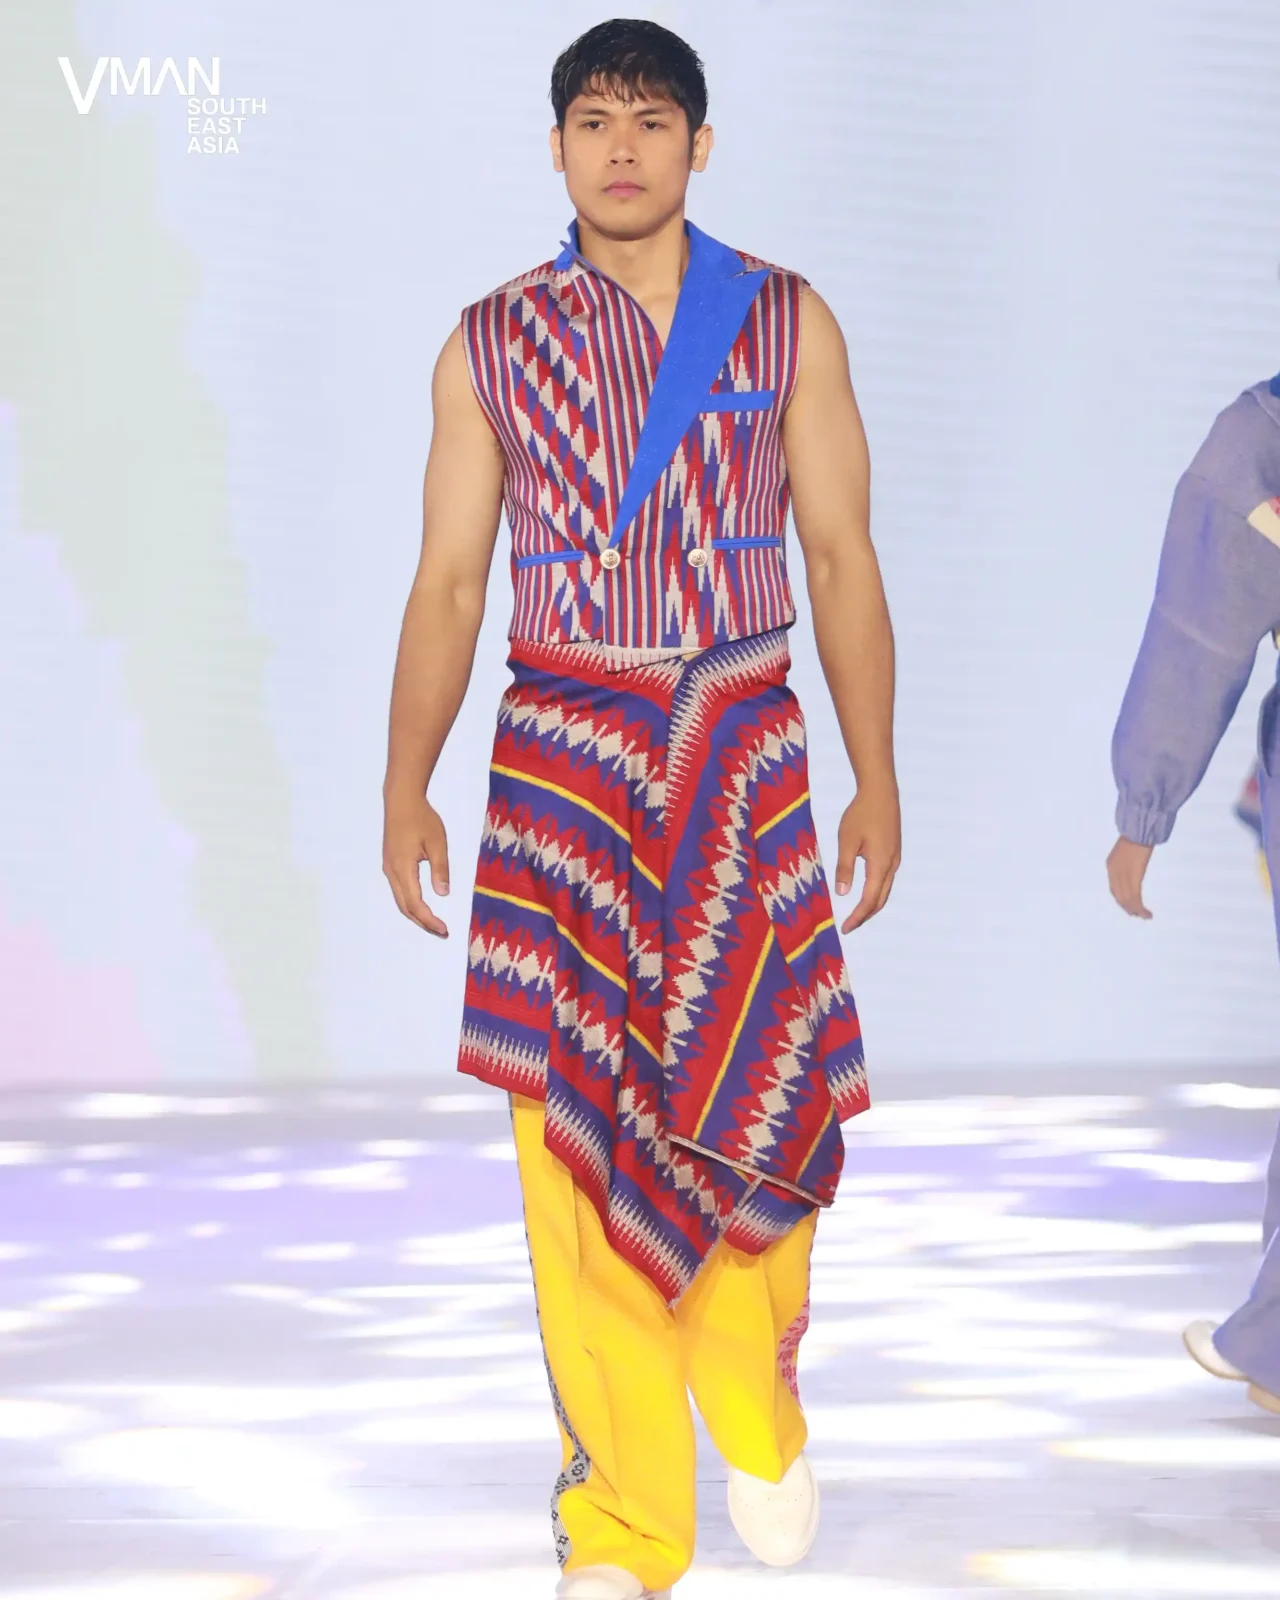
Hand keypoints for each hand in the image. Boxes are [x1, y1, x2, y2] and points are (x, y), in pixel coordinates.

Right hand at [383, 791, 450, 936]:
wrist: (401, 800)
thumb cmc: (422, 819)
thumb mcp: (437, 843)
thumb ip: (440, 869)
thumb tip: (442, 894)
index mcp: (403, 868)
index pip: (415, 903)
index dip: (429, 920)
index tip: (444, 929)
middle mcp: (392, 872)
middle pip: (405, 907)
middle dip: (423, 922)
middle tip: (442, 931)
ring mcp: (389, 868)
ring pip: (400, 900)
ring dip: (416, 914)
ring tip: (434, 923)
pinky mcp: (390, 863)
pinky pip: (399, 890)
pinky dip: (410, 902)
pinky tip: (422, 904)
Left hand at [834, 785, 900, 932]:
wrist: (881, 792)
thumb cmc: (861, 814)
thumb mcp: (847, 840)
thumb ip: (845, 868)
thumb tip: (843, 894)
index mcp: (880, 865)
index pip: (869, 900)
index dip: (857, 917)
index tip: (845, 928)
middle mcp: (892, 865)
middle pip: (881, 900)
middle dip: (865, 915)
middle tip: (850, 926)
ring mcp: (895, 858)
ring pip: (885, 890)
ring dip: (872, 905)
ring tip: (856, 913)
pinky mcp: (893, 851)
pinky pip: (886, 879)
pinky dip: (876, 892)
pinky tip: (865, 891)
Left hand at [1107, 835, 1153, 918]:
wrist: (1139, 830)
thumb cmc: (1137, 834)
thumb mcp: (1127, 848)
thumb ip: (1128, 859)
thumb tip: (1135, 864)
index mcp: (1111, 865)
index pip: (1114, 888)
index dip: (1121, 899)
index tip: (1128, 907)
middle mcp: (1114, 873)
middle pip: (1119, 897)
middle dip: (1127, 907)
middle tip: (1136, 915)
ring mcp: (1123, 876)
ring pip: (1126, 900)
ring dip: (1135, 910)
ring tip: (1143, 916)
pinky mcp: (1133, 877)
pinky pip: (1134, 898)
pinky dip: (1139, 908)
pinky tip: (1146, 913)